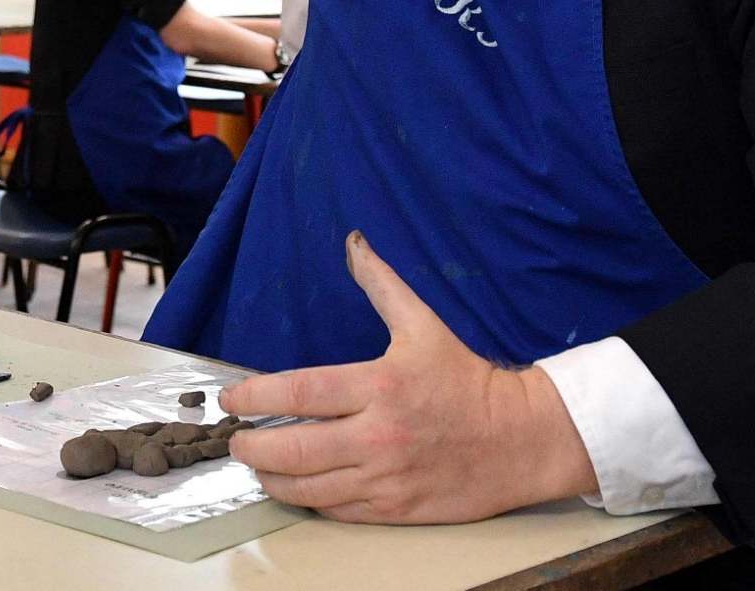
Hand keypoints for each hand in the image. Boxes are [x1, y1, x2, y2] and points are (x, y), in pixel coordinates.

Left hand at [221, 231, 597, 522]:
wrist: (522, 439)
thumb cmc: (467, 380)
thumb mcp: (424, 324)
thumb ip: (382, 285)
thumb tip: (353, 243)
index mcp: (379, 386)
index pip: (300, 393)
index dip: (256, 396)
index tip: (232, 398)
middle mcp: (377, 436)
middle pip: (294, 449)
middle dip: (253, 446)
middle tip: (235, 439)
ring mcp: (386, 479)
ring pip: (309, 488)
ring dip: (273, 477)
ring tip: (258, 464)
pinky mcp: (397, 510)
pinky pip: (338, 512)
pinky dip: (309, 502)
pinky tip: (297, 488)